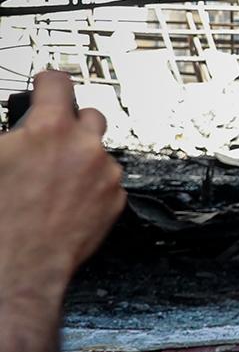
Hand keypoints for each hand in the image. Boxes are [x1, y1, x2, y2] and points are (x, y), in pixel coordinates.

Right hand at [0, 70, 125, 302]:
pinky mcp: (116, 201)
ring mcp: (105, 175)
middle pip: (88, 115)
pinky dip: (91, 185)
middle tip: (48, 139)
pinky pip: (107, 181)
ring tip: (52, 179)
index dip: (47, 82)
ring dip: (80, 158)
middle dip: (69, 123)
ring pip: (98, 151)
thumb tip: (13, 134)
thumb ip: (10, 138)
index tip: (46, 85)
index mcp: (48, 130)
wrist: (16, 269)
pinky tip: (65, 201)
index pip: (58, 82)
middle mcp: (84, 147)